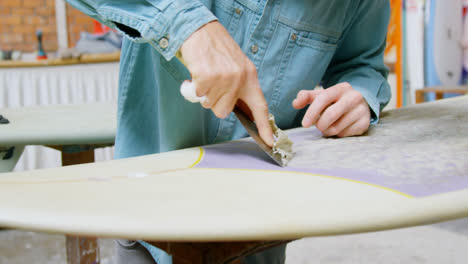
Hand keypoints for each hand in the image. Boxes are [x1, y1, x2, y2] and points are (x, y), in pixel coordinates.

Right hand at [179, 21, 273, 145]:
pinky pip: (197, 95)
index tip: (270, 142)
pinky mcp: (206, 78)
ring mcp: (223, 79)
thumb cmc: (217, 49)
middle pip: (224, 111)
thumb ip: (240, 86)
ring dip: (204, 93)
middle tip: (213, 85)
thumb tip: (239, 109)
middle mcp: (239, 79)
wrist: (200, 30)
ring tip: (206, 75)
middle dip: (215, 103)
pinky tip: (197, 72)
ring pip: (209, 104)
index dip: (264, 126)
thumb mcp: (237, 66)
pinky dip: (193, 86)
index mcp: (250, 77)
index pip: (260, 106)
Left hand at [292, 82, 370, 136]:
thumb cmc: (335, 101)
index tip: (304, 124)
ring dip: (327, 131)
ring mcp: (361, 110)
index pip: (323, 98)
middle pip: (330, 115)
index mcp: (341, 88)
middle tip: (317, 127)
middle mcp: (354, 97)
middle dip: (320, 124)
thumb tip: (295, 103)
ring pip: (337, 128)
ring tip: (328, 126)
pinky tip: (339, 127)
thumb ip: (306, 97)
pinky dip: (337, 134)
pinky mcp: (365, 123)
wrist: (359, 105)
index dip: (312, 112)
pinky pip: (344, 134)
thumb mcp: (321, 95)